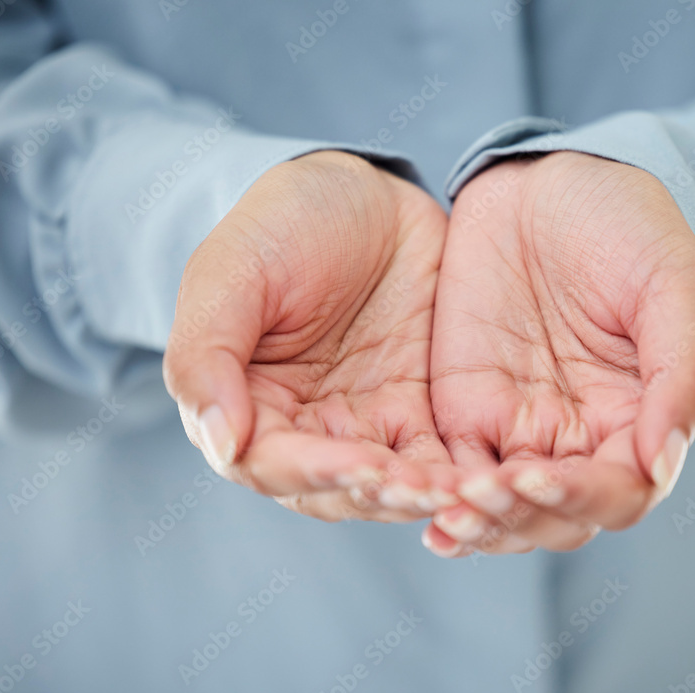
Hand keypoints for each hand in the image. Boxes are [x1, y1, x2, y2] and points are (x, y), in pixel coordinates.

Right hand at [163, 151, 457, 522]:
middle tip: (426, 489)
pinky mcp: (419, 414)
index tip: (362, 466)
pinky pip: (439, 458)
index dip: (315, 470)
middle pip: (336, 490)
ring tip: (463, 490)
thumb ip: (207, 354)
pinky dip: (459, 475)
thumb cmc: (284, 223)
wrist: (365, 194)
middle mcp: (305, 430)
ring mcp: (367, 425)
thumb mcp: (232, 270)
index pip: (270, 463)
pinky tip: (486, 476)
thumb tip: (222, 442)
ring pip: (391, 486)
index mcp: (247, 405)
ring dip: (424, 495)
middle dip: (380, 494)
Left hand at [426, 152, 694, 555]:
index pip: (620, 493)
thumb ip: (680, 374)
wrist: (553, 182)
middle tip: (481, 498)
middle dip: (520, 519)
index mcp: (637, 419)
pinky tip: (415, 501)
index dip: (584, 499)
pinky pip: (452, 469)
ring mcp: (519, 426)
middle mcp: (579, 437)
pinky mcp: (466, 408)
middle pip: (554, 518)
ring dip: (479, 521)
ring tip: (448, 514)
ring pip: (502, 509)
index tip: (542, 479)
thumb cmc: (629, 227)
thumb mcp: (672, 286)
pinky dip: (437, 495)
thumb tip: (661, 463)